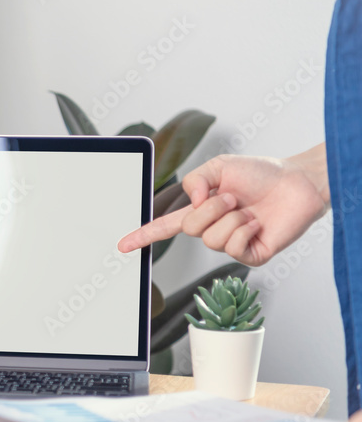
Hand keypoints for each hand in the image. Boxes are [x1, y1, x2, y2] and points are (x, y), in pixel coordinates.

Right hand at [117, 146, 328, 265]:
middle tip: (234, 198)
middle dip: (211, 208)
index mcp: (202, 210)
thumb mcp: (220, 166)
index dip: (143, 235)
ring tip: (249, 210)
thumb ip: (195, 180)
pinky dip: (245, 230)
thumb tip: (192, 203)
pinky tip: (258, 224)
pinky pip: (234, 247)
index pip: (166, 226)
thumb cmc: (262, 173)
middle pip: (190, 228)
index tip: (123, 245)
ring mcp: (231, 244)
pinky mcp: (250, 255)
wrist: (298, 183)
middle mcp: (213, 229)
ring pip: (212, 239)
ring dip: (232, 218)